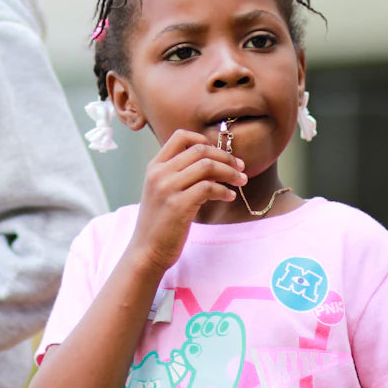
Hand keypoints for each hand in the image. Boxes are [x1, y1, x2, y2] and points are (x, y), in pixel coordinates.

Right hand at [128, 129, 244, 271]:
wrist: (146, 250)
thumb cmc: (159, 222)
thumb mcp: (161, 191)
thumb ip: (178, 174)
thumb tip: (212, 162)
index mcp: (155, 166)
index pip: (181, 137)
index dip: (204, 140)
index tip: (220, 152)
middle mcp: (159, 173)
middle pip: (200, 150)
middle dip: (225, 156)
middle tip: (240, 167)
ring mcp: (167, 188)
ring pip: (207, 166)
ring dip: (229, 172)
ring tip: (241, 181)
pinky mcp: (178, 205)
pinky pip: (209, 187)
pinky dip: (224, 190)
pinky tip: (230, 196)